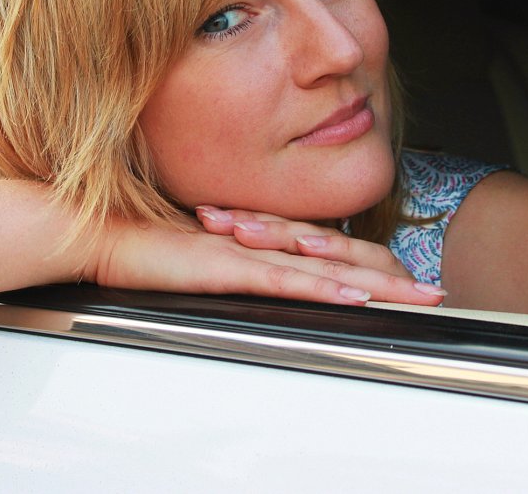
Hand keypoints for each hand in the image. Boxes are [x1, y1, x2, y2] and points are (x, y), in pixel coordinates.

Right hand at [83, 212, 445, 307]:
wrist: (94, 231)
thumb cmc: (132, 245)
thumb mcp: (190, 257)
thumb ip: (221, 262)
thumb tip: (239, 270)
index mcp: (253, 241)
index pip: (321, 252)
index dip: (364, 265)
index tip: (401, 279)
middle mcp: (258, 243)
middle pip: (335, 258)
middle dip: (388, 277)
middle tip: (434, 291)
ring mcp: (244, 253)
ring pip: (321, 268)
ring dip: (372, 284)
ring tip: (414, 295)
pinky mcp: (224, 266)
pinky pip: (282, 280)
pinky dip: (322, 286)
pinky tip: (352, 294)